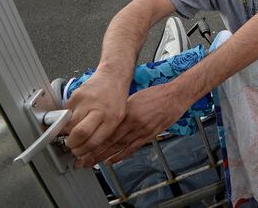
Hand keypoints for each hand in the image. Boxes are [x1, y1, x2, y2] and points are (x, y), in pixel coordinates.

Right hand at [65, 72, 127, 162]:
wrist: (113, 76)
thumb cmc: (116, 98)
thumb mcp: (118, 117)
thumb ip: (104, 132)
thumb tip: (88, 149)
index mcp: (113, 118)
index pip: (94, 141)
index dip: (83, 150)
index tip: (79, 152)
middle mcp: (100, 109)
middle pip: (79, 133)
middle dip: (72, 144)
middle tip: (72, 144)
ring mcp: (87, 102)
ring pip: (69, 124)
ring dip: (68, 132)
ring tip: (72, 131)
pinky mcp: (76, 96)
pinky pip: (66, 113)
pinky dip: (67, 119)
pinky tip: (74, 117)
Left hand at [74, 83, 188, 166]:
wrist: (176, 96)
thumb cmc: (157, 94)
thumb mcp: (134, 98)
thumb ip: (122, 111)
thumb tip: (109, 120)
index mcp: (127, 112)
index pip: (106, 130)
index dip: (92, 140)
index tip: (81, 146)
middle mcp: (133, 123)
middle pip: (110, 141)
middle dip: (94, 153)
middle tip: (81, 161)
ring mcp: (142, 131)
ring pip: (119, 147)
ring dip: (104, 157)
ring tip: (92, 164)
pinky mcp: (150, 135)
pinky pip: (133, 148)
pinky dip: (121, 156)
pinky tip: (111, 161)